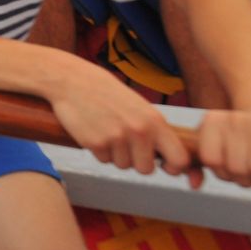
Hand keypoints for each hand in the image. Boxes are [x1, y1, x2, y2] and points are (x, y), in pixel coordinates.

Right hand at [47, 55, 191, 177]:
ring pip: (122, 165)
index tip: (165, 166)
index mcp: (154, 120)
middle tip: (126, 144)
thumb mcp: (139, 106)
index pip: (179, 159)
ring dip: (115, 154)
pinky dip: (99, 150)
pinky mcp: (96, 143)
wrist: (72, 80)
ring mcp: (117, 138)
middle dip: (136, 161)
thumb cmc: (106, 92)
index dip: (174, 168)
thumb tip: (168, 157)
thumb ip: (154, 130)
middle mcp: (139, 131)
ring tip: (107, 130)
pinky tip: (95, 130)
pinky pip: (104, 160)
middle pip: (146, 169)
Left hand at [193, 109, 250, 189]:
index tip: (229, 169)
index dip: (221, 173)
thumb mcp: (213, 143)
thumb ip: (195, 164)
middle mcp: (239, 119)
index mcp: (215, 120)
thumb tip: (194, 184)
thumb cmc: (238, 139)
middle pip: (237, 169)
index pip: (211, 160)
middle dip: (245, 180)